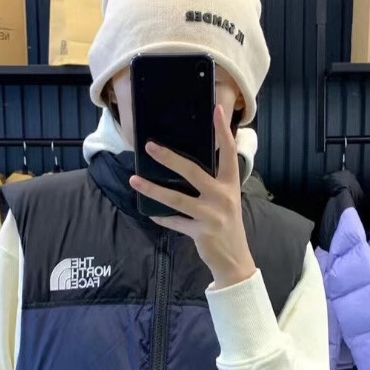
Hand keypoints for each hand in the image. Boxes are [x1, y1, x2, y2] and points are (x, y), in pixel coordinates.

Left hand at [128, 104, 256, 288]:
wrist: (235, 259)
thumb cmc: (227, 223)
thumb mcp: (226, 198)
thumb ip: (213, 181)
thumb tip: (186, 162)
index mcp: (231, 184)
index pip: (228, 152)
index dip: (222, 131)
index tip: (216, 110)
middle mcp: (223, 197)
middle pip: (193, 172)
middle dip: (169, 158)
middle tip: (150, 146)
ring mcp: (212, 215)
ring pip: (177, 198)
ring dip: (153, 189)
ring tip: (134, 180)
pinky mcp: (201, 232)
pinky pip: (175, 222)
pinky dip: (161, 218)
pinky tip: (150, 213)